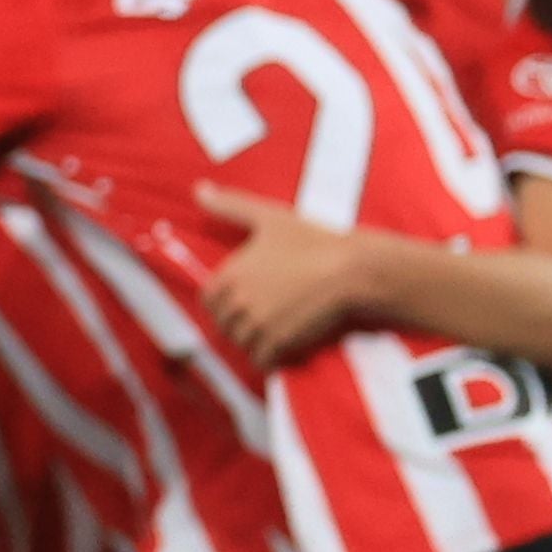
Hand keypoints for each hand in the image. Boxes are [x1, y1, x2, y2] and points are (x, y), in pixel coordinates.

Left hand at [190, 184, 376, 366]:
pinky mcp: (279, 342)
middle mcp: (237, 301)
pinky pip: (262, 361)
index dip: (225, 302)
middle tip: (270, 314)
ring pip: (243, 344)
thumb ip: (229, 206)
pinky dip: (273, 358)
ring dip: (258, 341)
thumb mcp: (268, 217)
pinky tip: (290, 345)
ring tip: (282, 326)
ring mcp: (257, 324)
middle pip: (224, 325)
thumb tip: (198, 190)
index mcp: (230, 275)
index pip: (208, 301)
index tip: (249, 299)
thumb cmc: (314, 240)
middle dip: (242, 323)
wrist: (353, 269)